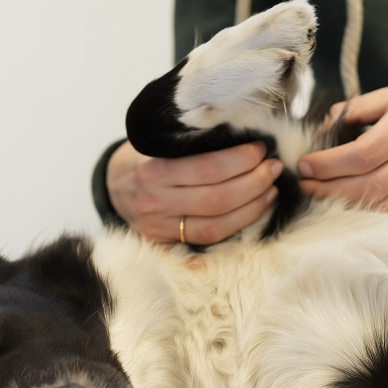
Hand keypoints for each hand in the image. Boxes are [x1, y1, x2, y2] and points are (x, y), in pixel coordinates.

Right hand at [107, 140, 281, 244]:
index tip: (260, 151)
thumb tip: (243, 136)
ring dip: (251, 210)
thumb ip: (193, 143)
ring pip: (215, 227)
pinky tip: (251, 229)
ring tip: (270, 191)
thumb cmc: (147, 157)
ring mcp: (157, 229)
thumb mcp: (160, 142)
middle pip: (216, 200)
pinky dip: (225, 244)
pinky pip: (199, 250)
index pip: (208, 169)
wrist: (116, 183)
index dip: (241, 161)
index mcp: (152, 171)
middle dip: (253, 184)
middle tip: (272, 170)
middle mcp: (153, 203)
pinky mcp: (162, 246)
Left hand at [297, 77, 387, 210]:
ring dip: (355, 209)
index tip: (305, 167)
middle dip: (331, 190)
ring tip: (328, 201)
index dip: (328, 165)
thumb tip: (322, 127)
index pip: (362, 153)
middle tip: (307, 188)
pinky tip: (372, 218)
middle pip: (372, 184)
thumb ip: (358, 108)